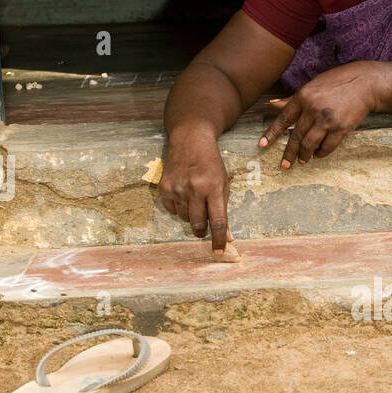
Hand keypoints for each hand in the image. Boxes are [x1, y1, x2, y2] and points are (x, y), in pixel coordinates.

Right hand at [159, 124, 230, 252]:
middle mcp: (194, 188)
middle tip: (204, 228)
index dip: (218, 239)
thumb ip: (223, 209)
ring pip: (184, 219)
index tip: (219, 252)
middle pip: (198, 224)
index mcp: (213, 188)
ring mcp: (177, 188)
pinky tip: (182, 193)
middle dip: (202, 231)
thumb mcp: (223, 183)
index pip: (218, 221)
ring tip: (194, 199)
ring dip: (190, 216)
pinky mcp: (164, 187)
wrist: (190, 140)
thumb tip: (227, 236)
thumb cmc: (211, 164)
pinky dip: (178, 208)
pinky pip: (172, 210)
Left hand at [259, 62, 377, 167]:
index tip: (263, 145)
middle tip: (285, 165)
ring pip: (310, 144)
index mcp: (303, 96)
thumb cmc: (338, 82)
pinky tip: (319, 154)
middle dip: (289, 153)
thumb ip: (293, 98)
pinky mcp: (341, 128)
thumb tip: (272, 104)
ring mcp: (327, 119)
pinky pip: (327, 147)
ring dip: (305, 155)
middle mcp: (313, 108)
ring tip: (303, 160)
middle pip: (296, 136)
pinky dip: (321, 153)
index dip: (272, 133)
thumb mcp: (313, 85)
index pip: (283, 118)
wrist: (365, 83)